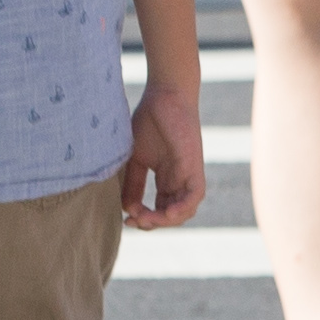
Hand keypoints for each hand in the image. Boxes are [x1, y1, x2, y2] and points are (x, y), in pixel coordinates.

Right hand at [122, 82, 207, 230]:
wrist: (164, 95)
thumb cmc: (149, 121)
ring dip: (165, 221)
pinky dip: (182, 209)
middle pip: (171, 215)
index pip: (159, 210)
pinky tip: (165, 214)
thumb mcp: (135, 158)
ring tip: (145, 218)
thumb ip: (132, 183)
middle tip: (132, 221)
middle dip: (151, 224)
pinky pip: (194, 196)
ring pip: (185, 211)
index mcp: (167, 179)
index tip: (125, 219)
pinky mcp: (194, 166)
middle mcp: (179, 180)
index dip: (143, 220)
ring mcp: (188, 174)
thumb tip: (126, 209)